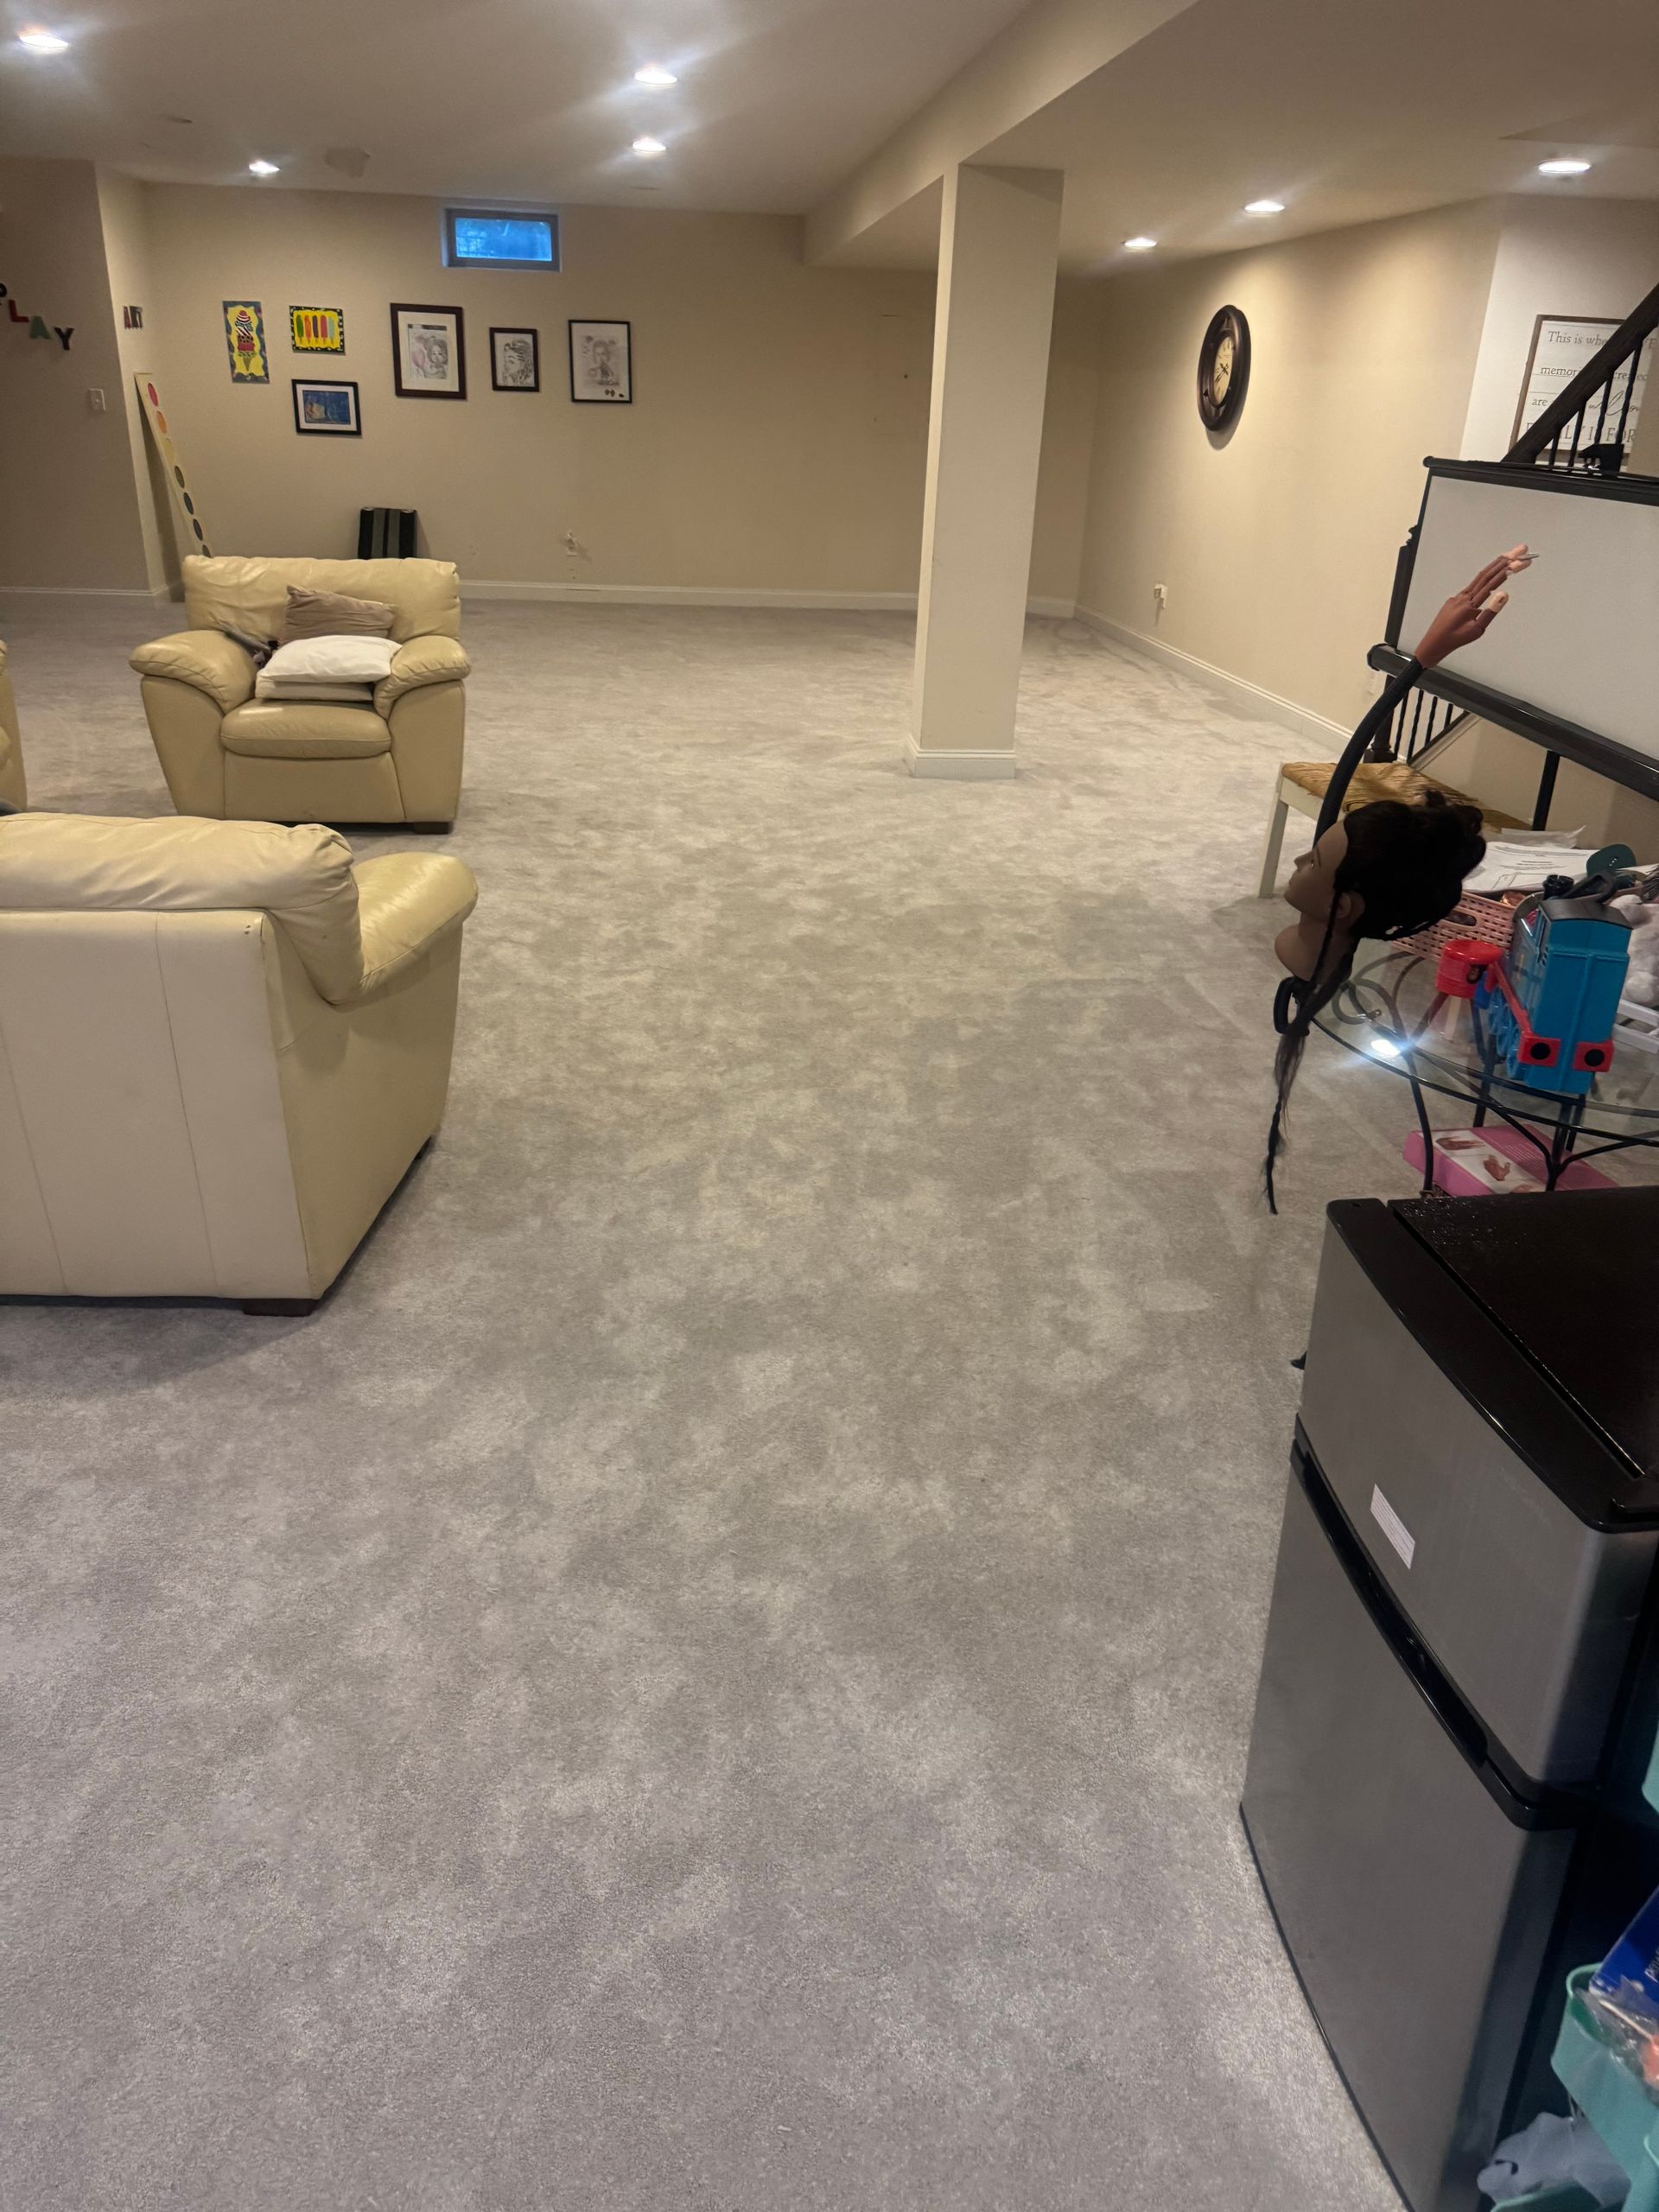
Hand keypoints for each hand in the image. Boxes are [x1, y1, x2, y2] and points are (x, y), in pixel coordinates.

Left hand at [1414, 544, 1532, 666]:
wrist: (1433, 644)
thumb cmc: (1455, 640)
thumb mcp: (1477, 629)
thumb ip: (1491, 610)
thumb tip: (1503, 593)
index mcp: (1470, 603)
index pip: (1493, 581)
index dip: (1509, 569)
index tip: (1523, 561)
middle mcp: (1464, 596)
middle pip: (1488, 573)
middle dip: (1506, 559)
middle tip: (1522, 549)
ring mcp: (1459, 596)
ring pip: (1480, 577)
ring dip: (1496, 566)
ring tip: (1510, 557)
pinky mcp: (1455, 600)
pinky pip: (1473, 585)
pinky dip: (1485, 576)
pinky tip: (1491, 575)